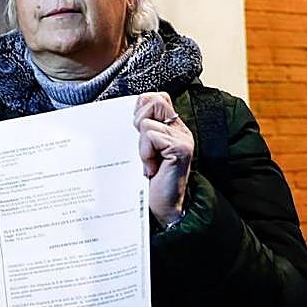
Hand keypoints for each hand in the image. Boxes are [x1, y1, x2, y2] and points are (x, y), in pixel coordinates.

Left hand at [134, 92, 193, 226]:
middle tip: (142, 147)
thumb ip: (139, 130)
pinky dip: (145, 152)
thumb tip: (124, 109)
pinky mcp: (181, 148)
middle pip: (153, 100)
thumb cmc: (147, 182)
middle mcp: (180, 130)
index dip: (141, 108)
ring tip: (147, 161)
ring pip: (148, 120)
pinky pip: (151, 135)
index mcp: (171, 127)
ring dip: (141, 143)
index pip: (156, 97)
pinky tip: (150, 169)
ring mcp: (183, 138)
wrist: (161, 209)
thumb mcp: (140, 150)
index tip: (136, 132)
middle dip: (138, 120)